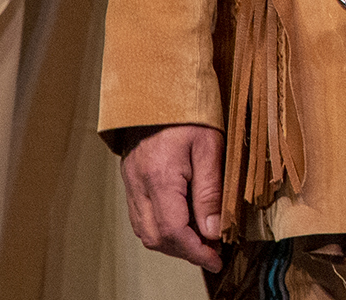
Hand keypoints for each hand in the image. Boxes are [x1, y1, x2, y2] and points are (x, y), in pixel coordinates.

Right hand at [121, 123, 224, 271]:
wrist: (157, 87)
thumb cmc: (188, 112)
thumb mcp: (210, 147)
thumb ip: (210, 191)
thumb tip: (213, 230)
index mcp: (159, 178)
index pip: (173, 231)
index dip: (195, 251)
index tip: (215, 259)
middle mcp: (139, 186)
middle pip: (155, 237)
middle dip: (184, 250)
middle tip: (212, 251)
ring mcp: (131, 184)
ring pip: (145, 231)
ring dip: (172, 242)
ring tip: (200, 239)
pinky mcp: (131, 180)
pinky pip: (141, 216)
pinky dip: (161, 227)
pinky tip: (182, 222)